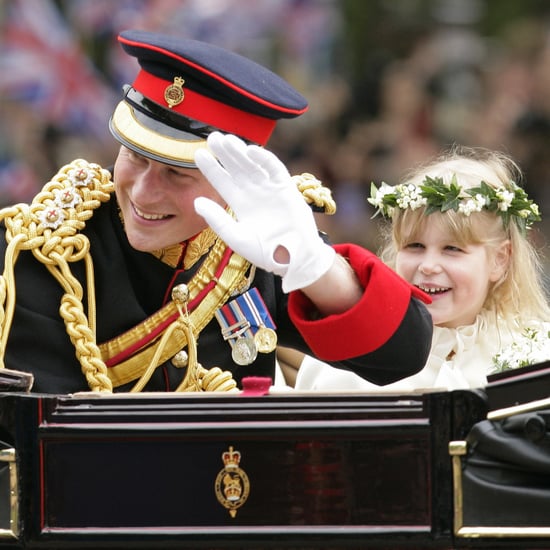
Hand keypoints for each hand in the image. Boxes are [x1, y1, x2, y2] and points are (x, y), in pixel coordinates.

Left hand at [194, 132, 334, 291]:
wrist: (293, 260)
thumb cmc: (265, 252)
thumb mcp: (236, 237)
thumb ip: (217, 220)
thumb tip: (196, 201)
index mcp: (240, 204)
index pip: (222, 182)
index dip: (211, 168)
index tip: (199, 154)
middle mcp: (253, 193)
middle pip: (236, 168)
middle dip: (225, 154)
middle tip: (212, 137)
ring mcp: (269, 189)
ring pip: (252, 165)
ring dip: (240, 152)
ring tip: (227, 140)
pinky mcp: (286, 188)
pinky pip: (275, 169)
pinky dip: (264, 159)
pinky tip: (251, 150)